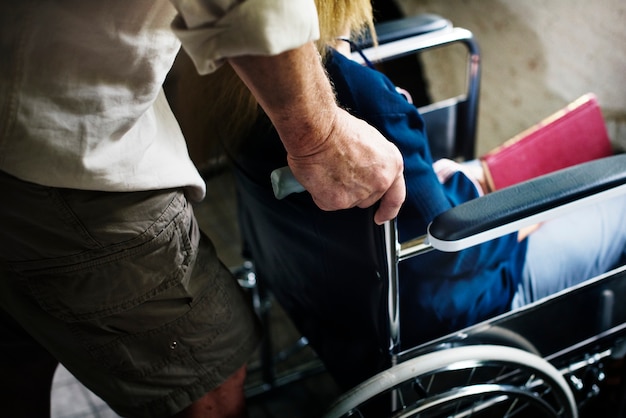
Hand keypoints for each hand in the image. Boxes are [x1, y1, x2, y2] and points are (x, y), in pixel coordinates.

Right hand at [229, 43, 404, 222]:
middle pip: (368, 199)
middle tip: (341, 171)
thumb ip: (375, 162)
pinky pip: (327, 202)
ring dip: (337, 191)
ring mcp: (358, 195)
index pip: (396, 196)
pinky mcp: (337, 202)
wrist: (316, 130)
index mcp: (392, 165)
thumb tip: (366, 170)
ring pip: (347, 201)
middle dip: (355, 191)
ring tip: (329, 168)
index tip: (382, 216)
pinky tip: (320, 175)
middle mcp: (379, 182)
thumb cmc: (338, 128)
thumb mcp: (370, 141)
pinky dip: (321, 193)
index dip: (388, 209)